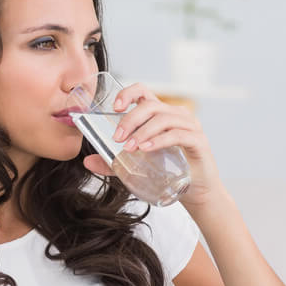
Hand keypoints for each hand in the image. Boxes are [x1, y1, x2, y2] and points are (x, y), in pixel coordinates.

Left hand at [82, 83, 223, 209]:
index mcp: (161, 114)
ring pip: (163, 119)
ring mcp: (190, 126)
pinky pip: (178, 135)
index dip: (128, 93)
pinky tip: (146, 149)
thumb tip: (87, 162)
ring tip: (129, 148)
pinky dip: (159, 140)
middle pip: (150, 105)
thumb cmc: (168, 174)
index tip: (114, 107)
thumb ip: (113, 163)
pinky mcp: (198, 141)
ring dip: (142, 131)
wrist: (197, 193)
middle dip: (130, 120)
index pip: (144, 92)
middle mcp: (176, 115)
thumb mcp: (136, 166)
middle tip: (117, 138)